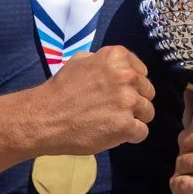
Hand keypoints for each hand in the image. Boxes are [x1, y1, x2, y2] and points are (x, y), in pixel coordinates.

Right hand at [33, 46, 154, 153]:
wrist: (44, 118)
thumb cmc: (60, 90)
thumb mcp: (80, 61)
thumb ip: (103, 61)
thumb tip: (119, 65)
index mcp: (117, 57)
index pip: (142, 72)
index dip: (131, 84)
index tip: (116, 92)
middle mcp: (127, 76)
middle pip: (148, 92)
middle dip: (135, 101)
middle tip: (113, 109)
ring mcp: (128, 101)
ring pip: (148, 112)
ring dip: (134, 119)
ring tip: (112, 122)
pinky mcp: (126, 125)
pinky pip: (142, 132)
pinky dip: (130, 136)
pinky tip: (113, 134)